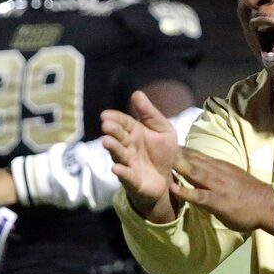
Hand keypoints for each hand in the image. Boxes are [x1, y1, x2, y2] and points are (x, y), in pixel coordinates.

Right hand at [101, 91, 180, 222]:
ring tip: (107, 142)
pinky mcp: (132, 180)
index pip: (123, 122)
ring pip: (119, 155)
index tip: (106, 115)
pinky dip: (122, 172)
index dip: (116, 118)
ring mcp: (128, 163)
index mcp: (134, 132)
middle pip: (119, 137)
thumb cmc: (162, 151)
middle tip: (106, 125)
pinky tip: (116, 168)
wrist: (167, 178)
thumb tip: (137, 93)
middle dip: (113, 131)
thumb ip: (150, 113)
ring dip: (113, 148)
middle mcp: (128, 146)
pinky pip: (126, 176)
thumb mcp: (162, 129)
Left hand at [170, 148, 273, 236]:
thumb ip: (217, 174)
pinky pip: (199, 195)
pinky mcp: (218, 201)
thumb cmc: (250, 194)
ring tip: (161, 162)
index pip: (197, 154)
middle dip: (175, 153)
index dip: (181, 150)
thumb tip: (203, 171)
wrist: (268, 204)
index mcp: (219, 166)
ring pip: (194, 172)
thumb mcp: (232, 177)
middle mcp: (216, 171)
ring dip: (178, 167)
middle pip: (192, 159)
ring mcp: (217, 185)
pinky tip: (173, 189)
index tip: (164, 145)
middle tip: (156, 147)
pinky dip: (185, 192)